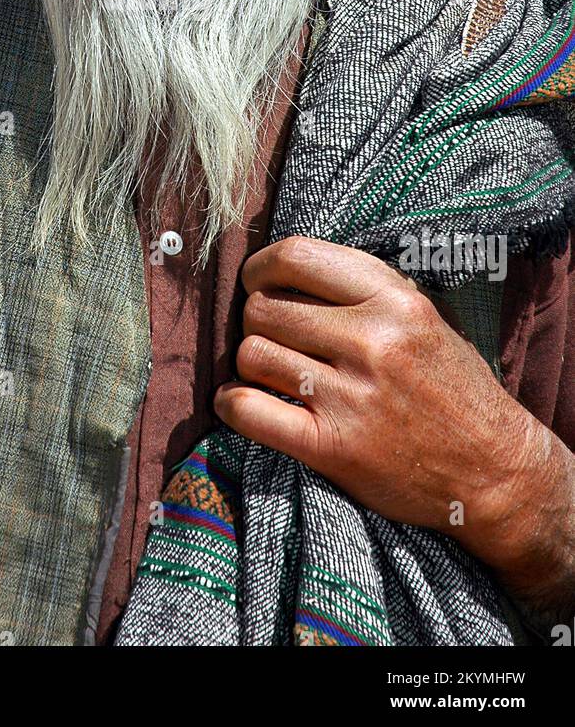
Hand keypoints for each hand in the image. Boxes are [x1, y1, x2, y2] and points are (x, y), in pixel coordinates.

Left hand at [213, 234, 539, 542]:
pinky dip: (231, 404)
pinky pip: (248, 410)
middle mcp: (372, 341)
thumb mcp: (422, 316)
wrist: (495, 471)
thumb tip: (286, 266)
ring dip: (249, 362)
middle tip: (271, 337)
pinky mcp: (332, 447)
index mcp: (394, 300)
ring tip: (267, 372)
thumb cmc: (451, 386)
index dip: (261, 267)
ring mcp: (350, 395)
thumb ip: (362, 287)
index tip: (258, 282)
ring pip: (252, 353)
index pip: (296, 255)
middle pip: (264, 306)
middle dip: (255, 318)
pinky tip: (239, 402)